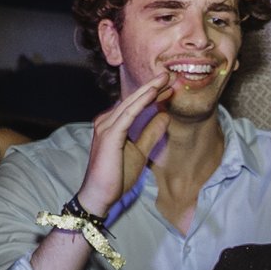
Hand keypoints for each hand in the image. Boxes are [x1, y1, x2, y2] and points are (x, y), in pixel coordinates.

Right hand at [80, 74, 175, 210]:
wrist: (100, 195)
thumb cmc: (117, 175)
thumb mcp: (140, 151)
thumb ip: (151, 133)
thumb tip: (164, 116)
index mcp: (113, 124)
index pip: (135, 105)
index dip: (153, 94)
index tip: (170, 87)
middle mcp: (106, 121)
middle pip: (133, 100)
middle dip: (152, 86)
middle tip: (169, 74)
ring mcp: (106, 126)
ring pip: (131, 103)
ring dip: (149, 90)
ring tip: (165, 79)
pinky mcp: (109, 135)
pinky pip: (128, 114)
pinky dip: (141, 102)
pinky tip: (154, 93)